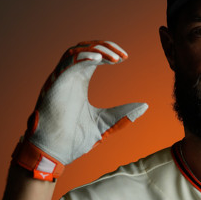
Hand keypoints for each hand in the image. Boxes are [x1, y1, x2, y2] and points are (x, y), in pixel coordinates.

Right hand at [12, 41, 147, 179]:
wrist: (55, 152)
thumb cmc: (73, 139)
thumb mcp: (106, 123)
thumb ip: (123, 114)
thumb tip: (145, 106)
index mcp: (79, 81)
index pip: (93, 56)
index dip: (109, 53)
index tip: (125, 58)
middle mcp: (69, 77)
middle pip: (86, 48)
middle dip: (105, 46)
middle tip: (122, 55)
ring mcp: (61, 79)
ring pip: (76, 51)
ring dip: (96, 49)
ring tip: (114, 58)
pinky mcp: (55, 83)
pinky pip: (68, 62)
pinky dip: (83, 56)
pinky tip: (99, 58)